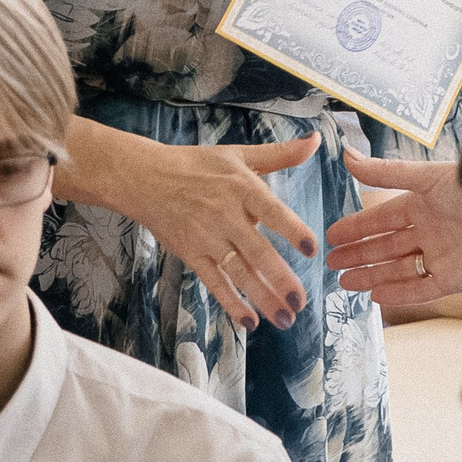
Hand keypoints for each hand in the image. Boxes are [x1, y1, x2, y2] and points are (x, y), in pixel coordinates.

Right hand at [75, 130, 319, 332]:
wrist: (146, 178)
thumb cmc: (197, 165)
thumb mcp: (239, 154)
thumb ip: (281, 153)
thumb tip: (316, 140)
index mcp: (242, 187)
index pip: (272, 211)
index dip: (292, 230)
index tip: (312, 250)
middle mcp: (225, 214)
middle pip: (257, 251)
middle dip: (281, 280)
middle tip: (301, 302)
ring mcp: (207, 238)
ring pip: (239, 272)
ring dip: (263, 298)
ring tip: (285, 319)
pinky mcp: (192, 254)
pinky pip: (214, 282)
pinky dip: (231, 303)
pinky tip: (250, 321)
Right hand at [324, 150, 461, 304]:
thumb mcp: (427, 176)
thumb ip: (386, 172)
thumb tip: (346, 156)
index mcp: (424, 203)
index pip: (383, 218)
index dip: (357, 227)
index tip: (331, 236)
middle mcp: (431, 229)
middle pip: (387, 245)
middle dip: (359, 254)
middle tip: (331, 263)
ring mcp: (443, 254)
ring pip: (400, 268)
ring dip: (372, 275)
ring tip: (345, 283)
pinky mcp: (457, 276)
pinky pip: (422, 287)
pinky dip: (400, 292)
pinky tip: (376, 296)